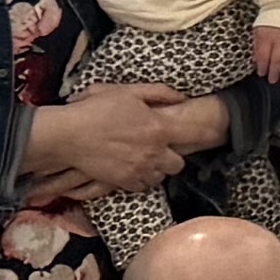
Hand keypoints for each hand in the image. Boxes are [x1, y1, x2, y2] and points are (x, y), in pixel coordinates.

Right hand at [22, 82, 201, 200]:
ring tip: (145, 158)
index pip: (193, 136)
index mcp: (159, 129)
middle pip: (178, 164)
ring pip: (160, 177)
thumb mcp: (129, 92)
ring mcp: (138, 170)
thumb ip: (159, 93)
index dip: (205, 135)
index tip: (210, 134)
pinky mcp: (123, 182)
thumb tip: (183, 97)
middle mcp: (153, 153)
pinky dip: (140, 179)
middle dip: (172, 156)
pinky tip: (132, 168)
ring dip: (156, 169)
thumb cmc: (97, 109)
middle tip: (160, 147)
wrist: (68, 135)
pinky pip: (142, 187)